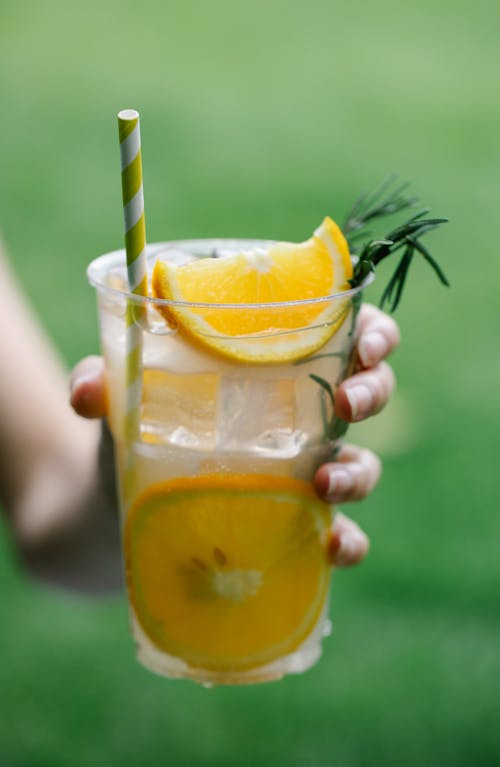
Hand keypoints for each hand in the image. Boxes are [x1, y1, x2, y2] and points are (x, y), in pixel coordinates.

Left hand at [70, 304, 399, 568]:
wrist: (116, 513)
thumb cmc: (131, 435)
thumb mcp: (117, 404)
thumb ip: (99, 386)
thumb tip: (86, 392)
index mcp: (272, 366)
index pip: (341, 331)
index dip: (372, 330)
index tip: (368, 340)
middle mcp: (299, 414)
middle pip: (369, 389)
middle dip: (375, 390)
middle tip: (348, 403)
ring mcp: (301, 470)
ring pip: (362, 461)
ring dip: (361, 471)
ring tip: (325, 483)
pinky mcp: (292, 523)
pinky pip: (341, 532)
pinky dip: (350, 541)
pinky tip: (334, 547)